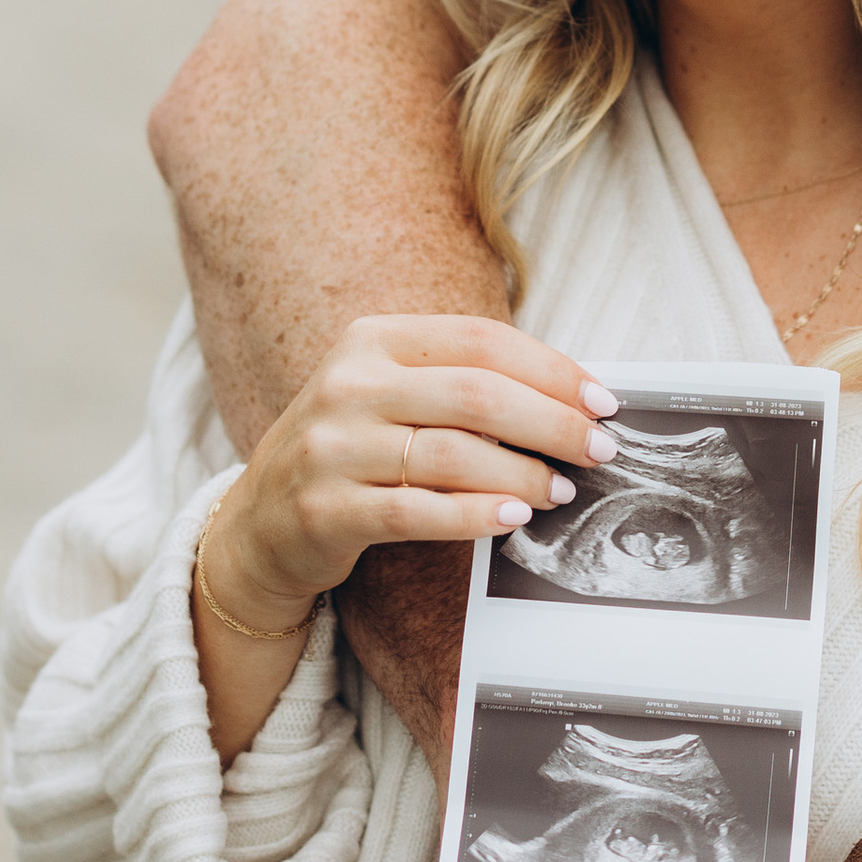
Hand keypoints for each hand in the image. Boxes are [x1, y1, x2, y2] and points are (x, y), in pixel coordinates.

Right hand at [199, 312, 619, 634]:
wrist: (259, 521)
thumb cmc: (354, 450)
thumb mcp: (393, 393)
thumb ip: (463, 385)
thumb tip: (572, 399)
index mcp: (372, 339)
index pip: (481, 341)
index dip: (552, 369)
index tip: (602, 400)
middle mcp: (348, 385)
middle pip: (476, 395)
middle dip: (552, 422)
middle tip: (598, 448)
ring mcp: (332, 447)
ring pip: (452, 455)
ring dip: (522, 475)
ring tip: (562, 490)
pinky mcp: (326, 509)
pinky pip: (417, 511)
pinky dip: (475, 515)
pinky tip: (513, 518)